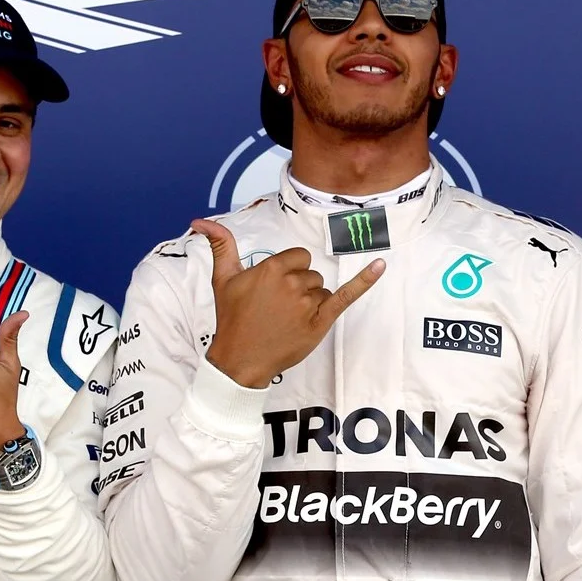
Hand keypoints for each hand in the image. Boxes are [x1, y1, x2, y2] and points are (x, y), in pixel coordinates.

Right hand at [191, 219, 383, 388]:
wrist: (239, 360)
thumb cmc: (232, 319)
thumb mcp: (223, 280)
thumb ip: (220, 246)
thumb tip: (200, 221)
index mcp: (272, 269)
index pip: (297, 258)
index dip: (288, 272)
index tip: (274, 289)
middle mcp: (292, 283)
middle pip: (310, 274)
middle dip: (298, 288)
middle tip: (277, 309)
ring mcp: (307, 303)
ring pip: (321, 290)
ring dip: (309, 302)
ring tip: (287, 320)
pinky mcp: (320, 321)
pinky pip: (346, 296)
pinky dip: (365, 281)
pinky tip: (381, 266)